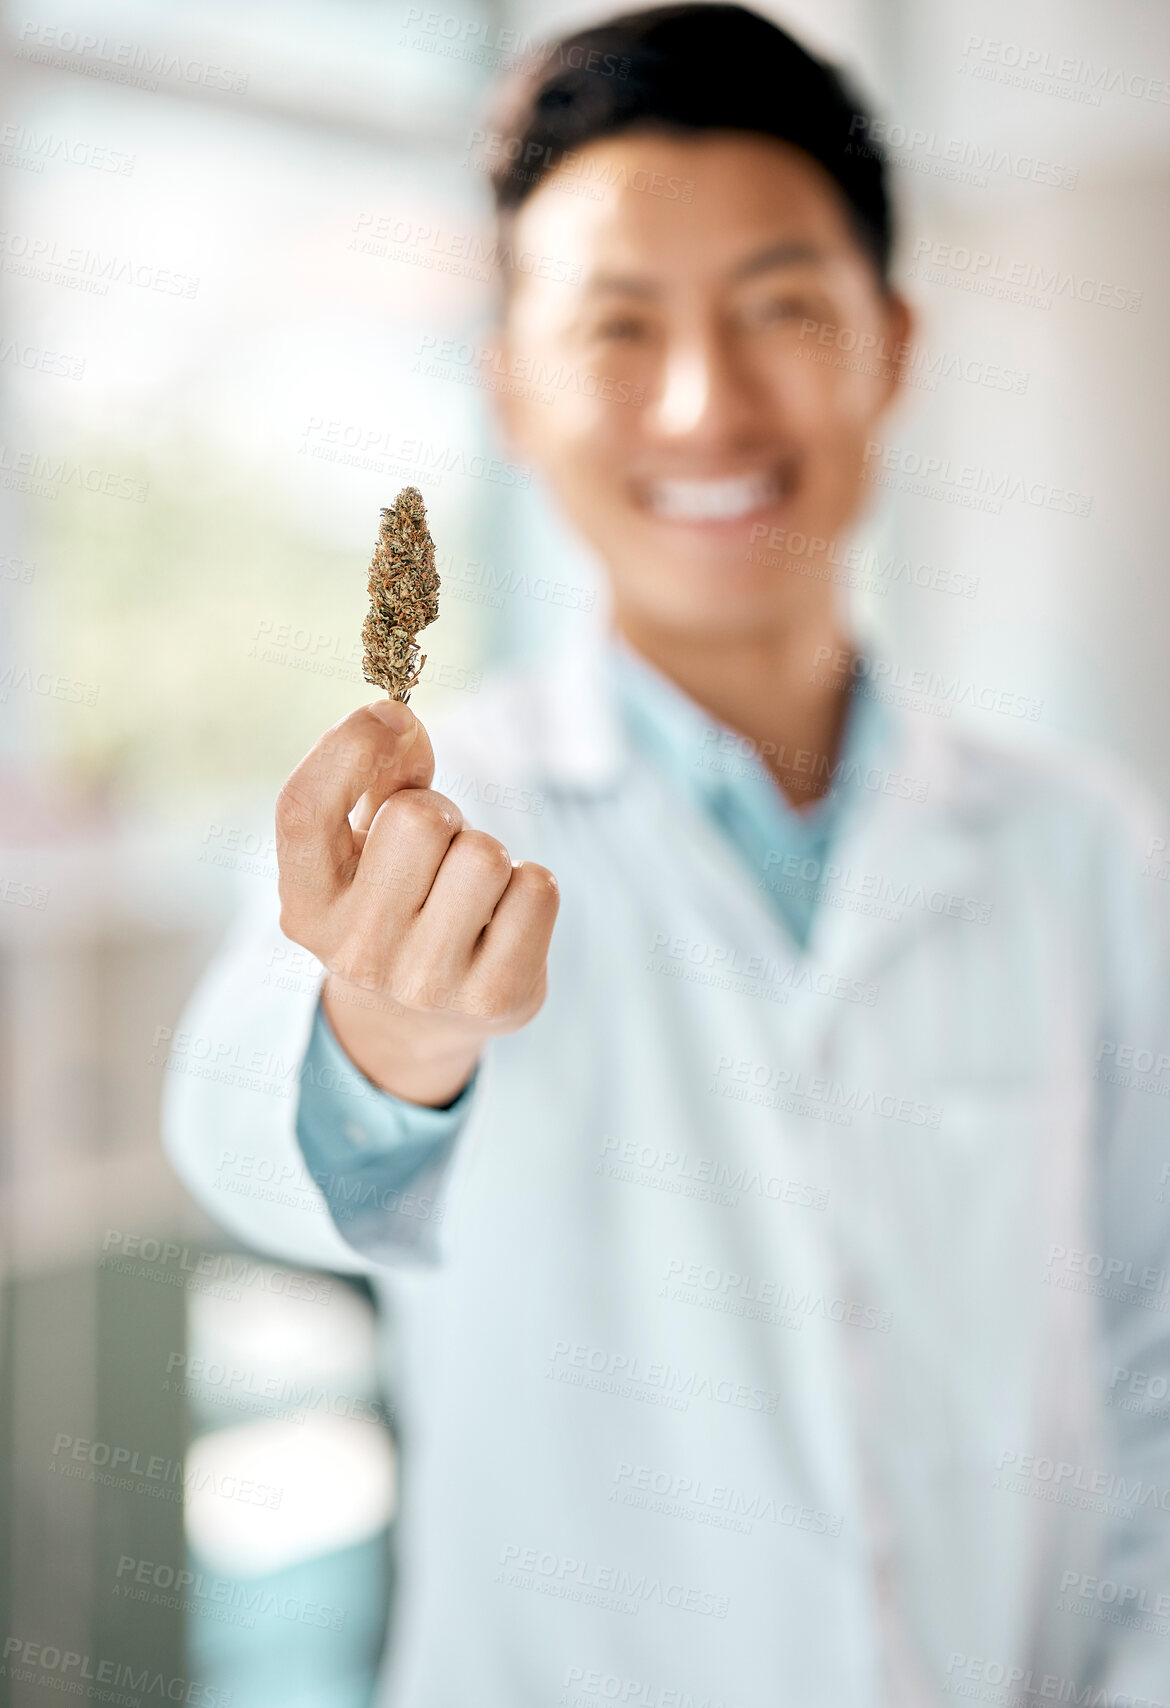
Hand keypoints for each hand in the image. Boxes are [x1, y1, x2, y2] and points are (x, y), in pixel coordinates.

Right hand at [275, 699, 558, 1104]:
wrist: (423, 1019)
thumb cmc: (396, 897)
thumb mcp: (365, 841)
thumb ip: (379, 772)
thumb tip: (399, 721)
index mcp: (305, 904)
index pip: (303, 808)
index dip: (348, 746)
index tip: (387, 718)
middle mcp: (353, 951)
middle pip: (419, 819)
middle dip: (443, 814)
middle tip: (438, 854)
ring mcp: (424, 982)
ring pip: (484, 855)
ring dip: (488, 854)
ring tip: (469, 890)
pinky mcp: (493, 997)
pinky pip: (536, 890)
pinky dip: (530, 887)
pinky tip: (503, 919)